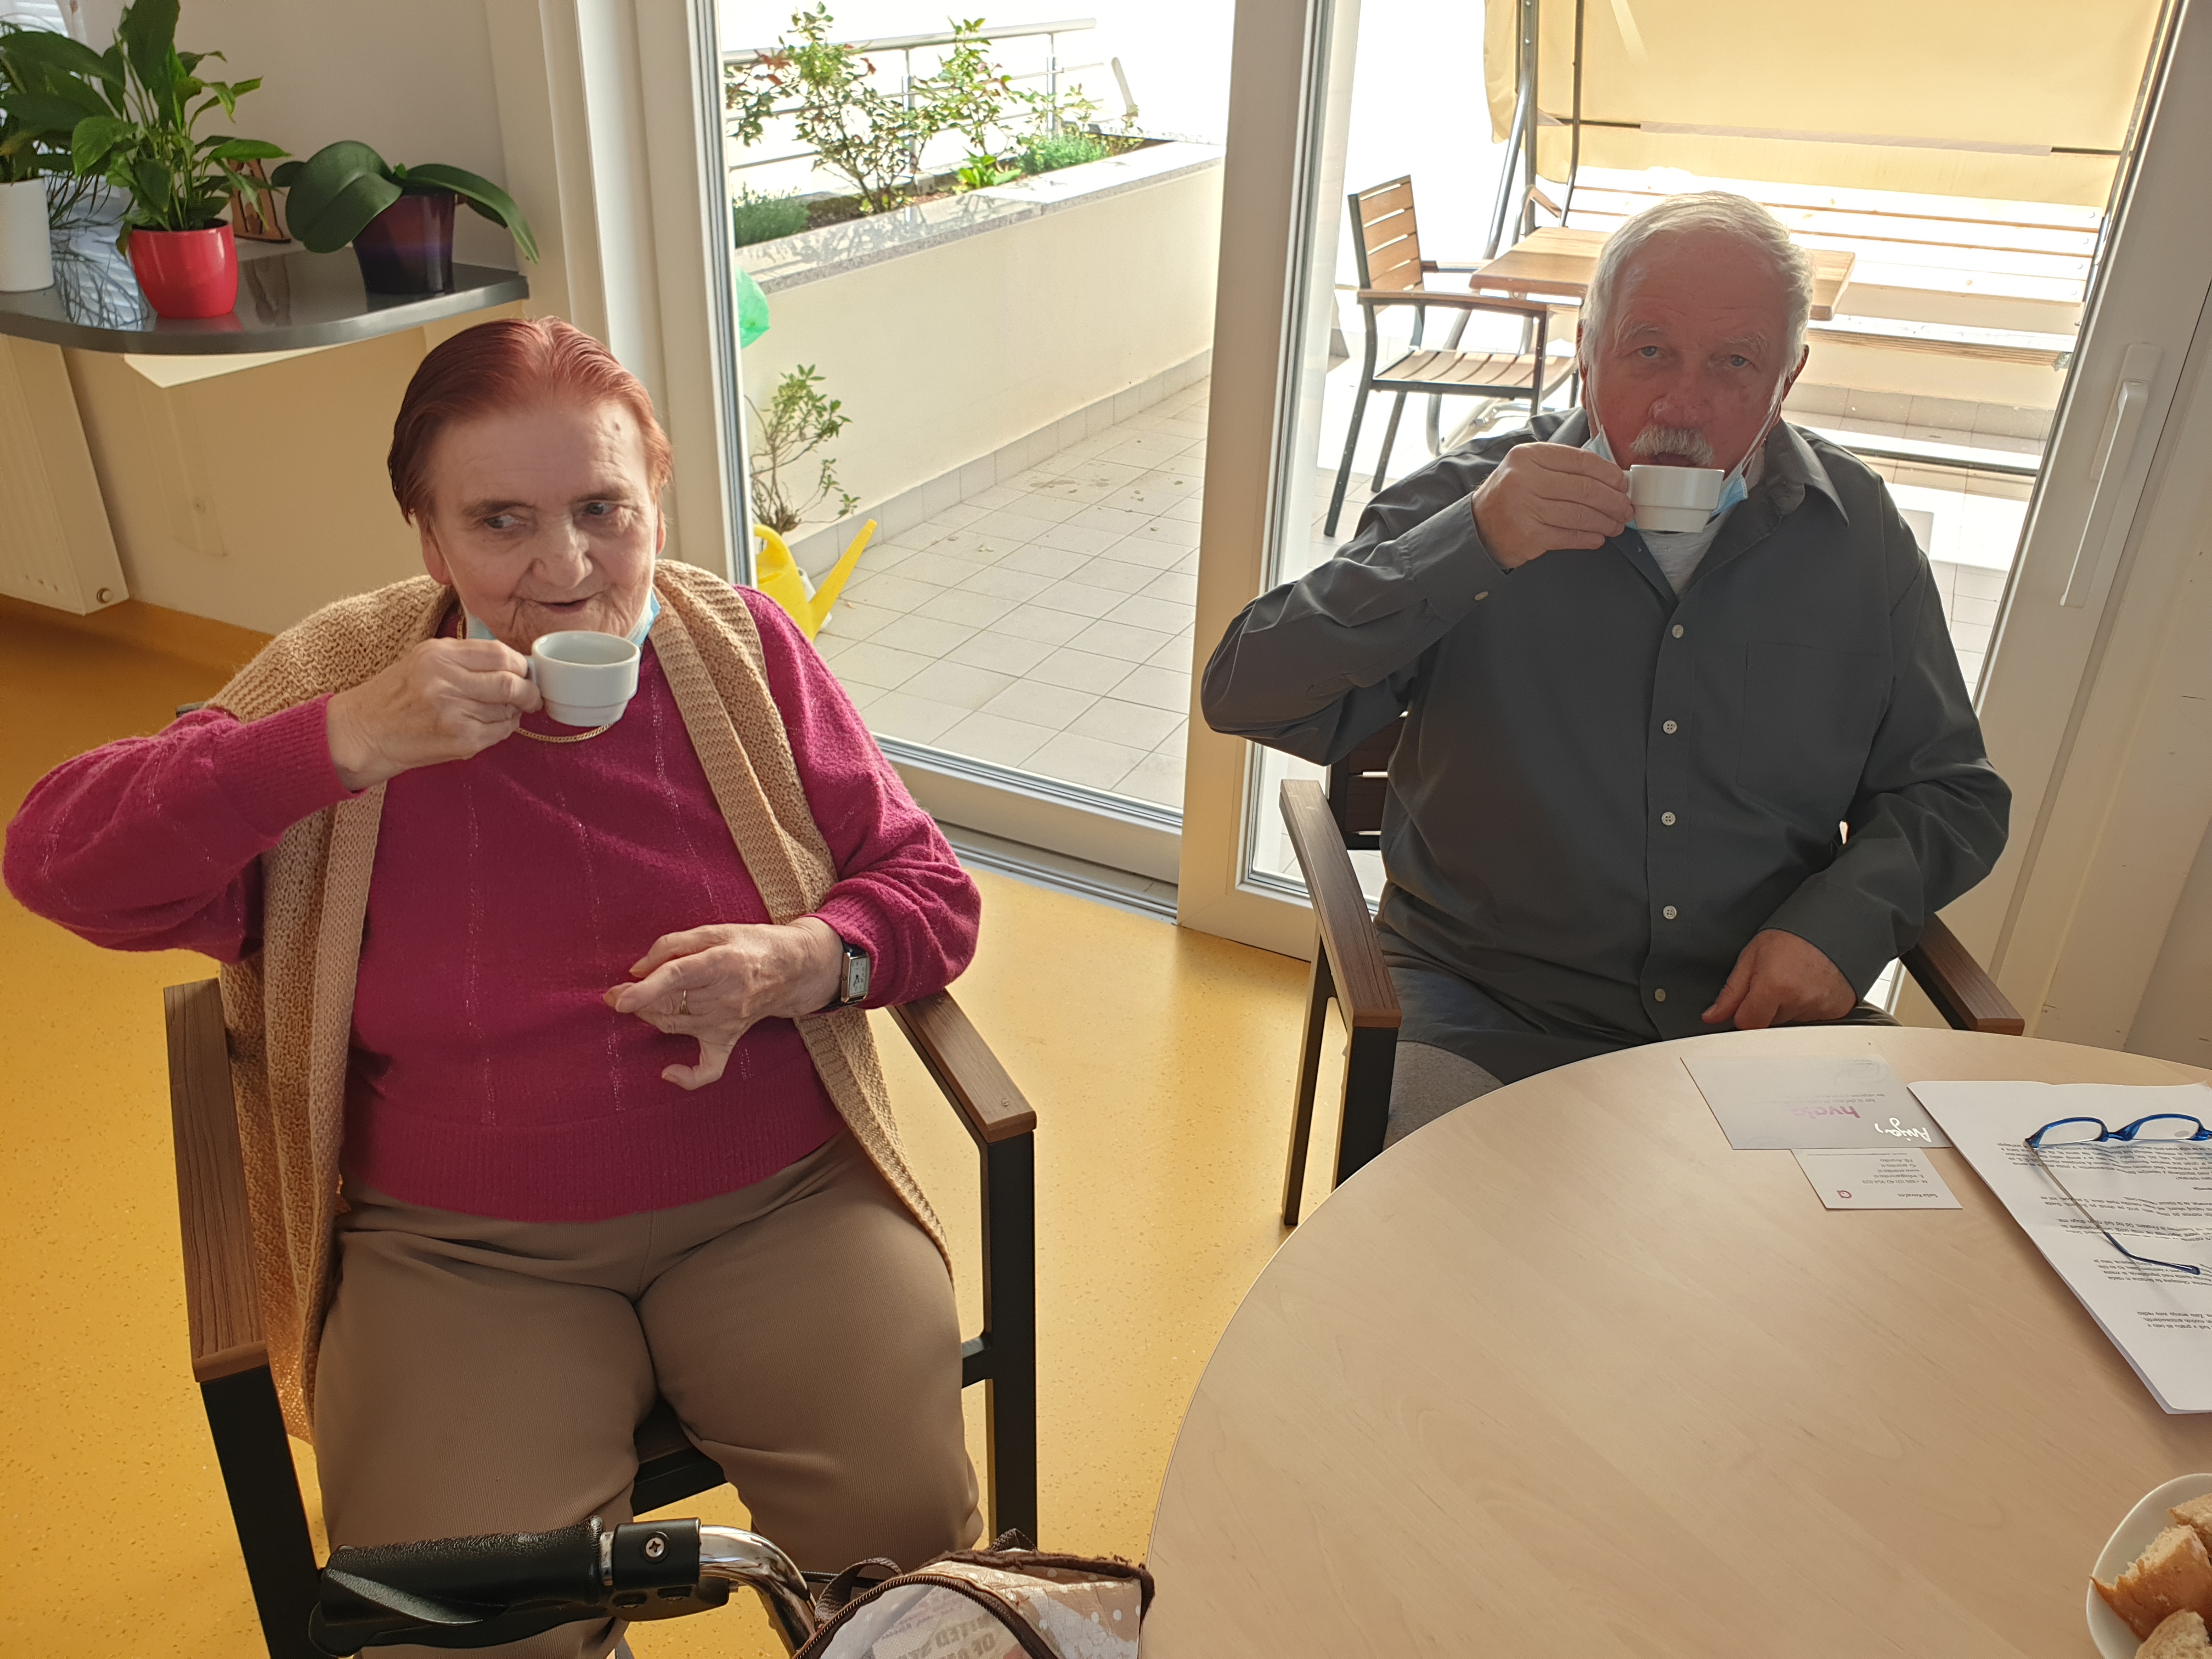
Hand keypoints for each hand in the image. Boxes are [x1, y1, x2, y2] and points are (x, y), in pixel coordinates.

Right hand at [325, 639, 541, 789]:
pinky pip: (500, 732)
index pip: (500, 654)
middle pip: (511, 683)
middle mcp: (446, 681)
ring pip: (509, 710)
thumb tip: (515, 664)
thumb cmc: (396, 695)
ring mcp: (454, 713)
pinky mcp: (460, 740)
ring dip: (514, 711)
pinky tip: (487, 725)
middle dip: (529, 691)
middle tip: (530, 695)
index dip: (520, 664)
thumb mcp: (425, 660)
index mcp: (438, 655)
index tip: (524, 671)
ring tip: (499, 711)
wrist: (363, 732)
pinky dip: (504, 728)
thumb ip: (467, 658)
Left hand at [604, 917, 845, 1089]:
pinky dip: (688, 1077)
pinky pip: (710, 1068)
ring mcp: (727, 1022)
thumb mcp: (714, 930)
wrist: (793, 968)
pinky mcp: (729, 1039)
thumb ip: (673, 944)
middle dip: (636, 1000)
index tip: (620, 998)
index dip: (646, 989)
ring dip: (648, 1016)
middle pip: (669, 1003)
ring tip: (636, 1002)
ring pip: (673, 1025)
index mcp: (721, 962)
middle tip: (616, 992)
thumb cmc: (749, 945)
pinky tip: (668, 1073)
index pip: (678, 976)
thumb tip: (638, 969)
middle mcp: (725, 996)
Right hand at [1469, 441, 1630, 569]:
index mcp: (1528, 457)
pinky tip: (1598, 537)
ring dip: (1605, 521)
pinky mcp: (1529, 535)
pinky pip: (1569, 536)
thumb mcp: (1528, 469)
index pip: (1580, 461)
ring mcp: (1526, 508)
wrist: (1479, 527)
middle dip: (1613, 501)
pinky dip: (1589, 538)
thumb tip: (1609, 479)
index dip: (1608, 473)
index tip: (1622, 483)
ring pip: (1581, 514)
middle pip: (1584, 489)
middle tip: (1625, 508)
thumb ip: (1562, 468)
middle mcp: (1525, 480)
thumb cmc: (1510, 497)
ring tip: (1616, 525)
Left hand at [1702, 929, 1855, 1029]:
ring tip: (1794, 980)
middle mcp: (1799, 1000)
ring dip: (1788, 1008)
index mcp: (1774, 987)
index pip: (1747, 1024)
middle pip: (1770, 1024)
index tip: (1748, 1002)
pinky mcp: (1837, 1010)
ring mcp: (1821, 1007)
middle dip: (1767, 1008)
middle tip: (1776, 981)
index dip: (1744, 1014)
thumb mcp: (1751, 957)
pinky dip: (1809, 1008)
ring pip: (1791, 1022)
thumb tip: (1713, 1016)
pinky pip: (1814, 1020)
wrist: (1831, 925)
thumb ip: (1731, 992)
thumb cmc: (1791, 936)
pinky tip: (1809, 987)